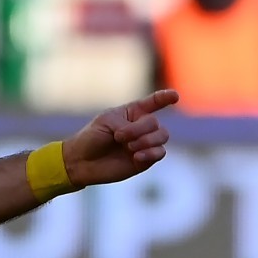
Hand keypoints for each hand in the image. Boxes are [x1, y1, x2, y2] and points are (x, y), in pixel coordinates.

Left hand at [62, 89, 177, 186]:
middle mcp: (141, 127)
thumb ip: (128, 125)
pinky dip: (151, 153)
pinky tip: (137, 156)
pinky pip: (160, 153)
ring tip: (130, 147)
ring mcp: (144, 144)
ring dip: (147, 141)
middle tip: (120, 137)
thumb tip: (143, 140)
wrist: (82, 161)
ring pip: (162, 137)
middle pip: (156, 123)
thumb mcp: (107, 121)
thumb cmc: (92, 137)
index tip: (174, 96)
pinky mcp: (144, 160)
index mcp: (132, 113)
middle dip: (140, 129)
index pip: (153, 103)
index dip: (164, 98)